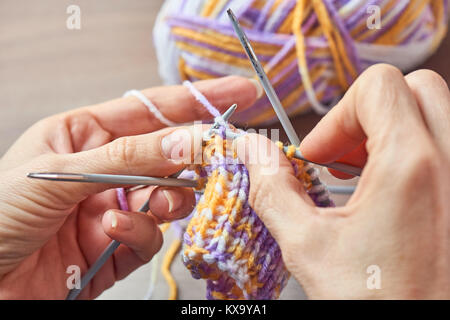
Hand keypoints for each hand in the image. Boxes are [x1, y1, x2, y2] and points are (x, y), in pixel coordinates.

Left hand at [0, 76, 258, 298]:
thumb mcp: (57, 173)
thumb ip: (127, 157)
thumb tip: (186, 140)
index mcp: (85, 135)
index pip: (151, 110)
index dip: (196, 100)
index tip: (239, 92)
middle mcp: (105, 169)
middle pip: (168, 154)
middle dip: (192, 157)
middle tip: (218, 158)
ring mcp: (114, 207)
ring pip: (167, 197)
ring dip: (168, 200)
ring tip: (158, 205)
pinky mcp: (118, 246)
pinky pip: (149, 236)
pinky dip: (140, 234)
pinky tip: (113, 233)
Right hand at [237, 65, 449, 298]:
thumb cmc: (375, 302)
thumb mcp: (308, 245)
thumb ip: (272, 188)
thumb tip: (252, 150)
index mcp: (412, 166)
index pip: (378, 86)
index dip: (336, 117)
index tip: (318, 157)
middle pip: (411, 89)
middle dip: (363, 117)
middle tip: (338, 158)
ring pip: (431, 113)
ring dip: (385, 132)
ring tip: (357, 175)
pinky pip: (442, 142)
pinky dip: (407, 151)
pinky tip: (382, 190)